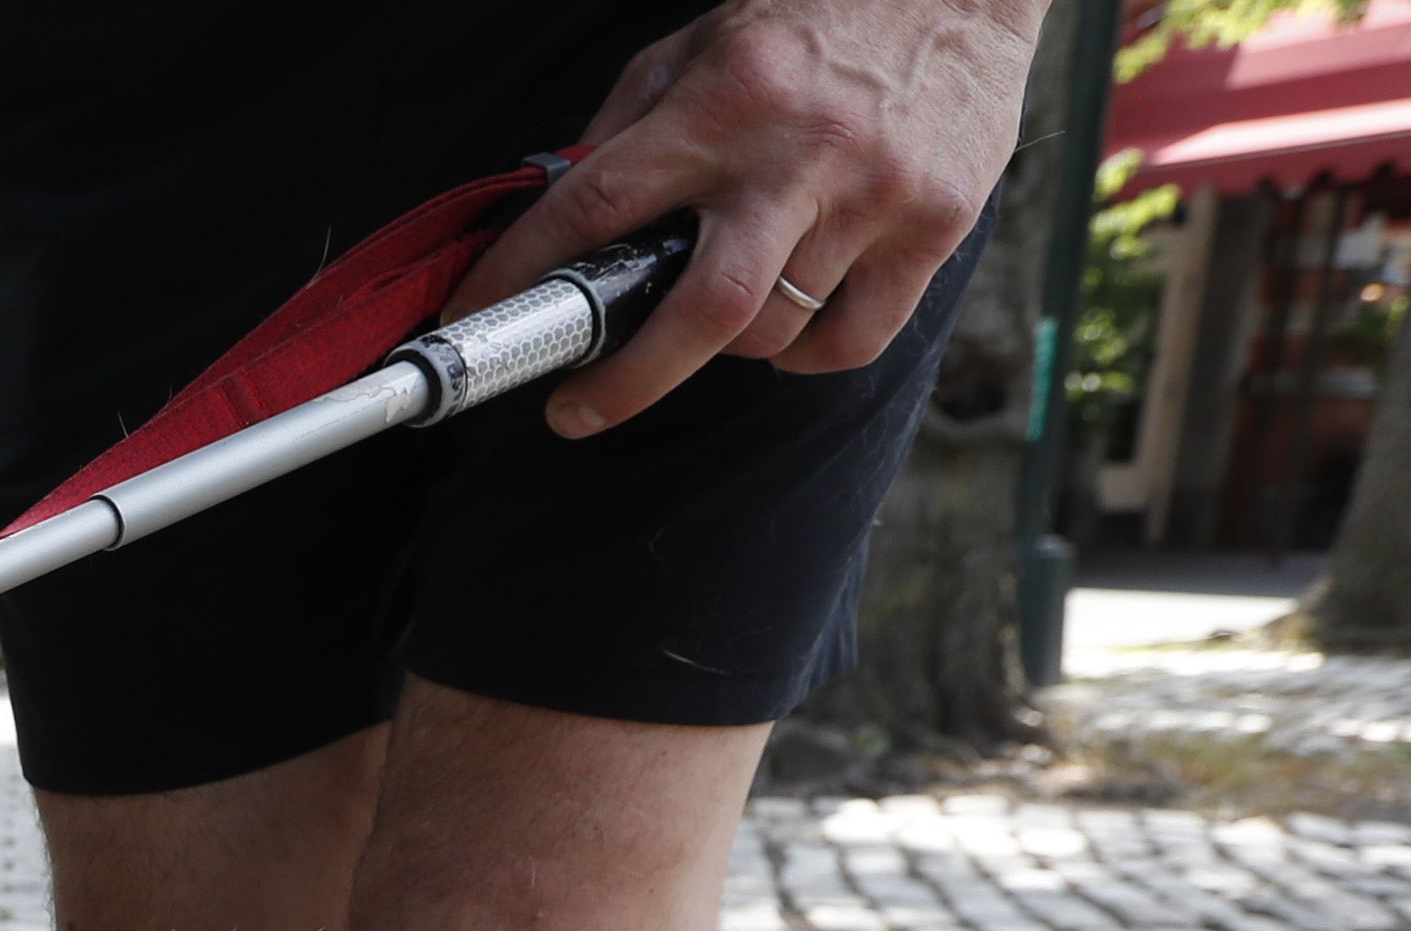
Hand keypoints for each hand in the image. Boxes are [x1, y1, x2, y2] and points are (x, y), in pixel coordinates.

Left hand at [460, 0, 1047, 438]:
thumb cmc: (822, 16)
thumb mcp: (705, 44)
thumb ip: (631, 126)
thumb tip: (559, 209)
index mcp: (726, 96)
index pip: (601, 202)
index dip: (525, 272)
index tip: (475, 320)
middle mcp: (798, 152)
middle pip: (704, 308)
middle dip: (627, 378)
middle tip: (576, 411)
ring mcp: (873, 195)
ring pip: (773, 331)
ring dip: (725, 344)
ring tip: (719, 305)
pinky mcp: (935, 226)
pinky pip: (848, 341)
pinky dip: (803, 351)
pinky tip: (792, 316)